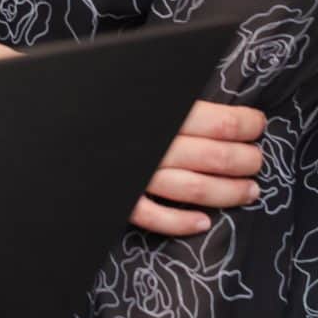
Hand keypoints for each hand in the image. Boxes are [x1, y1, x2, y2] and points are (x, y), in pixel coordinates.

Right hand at [131, 100, 264, 237]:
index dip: (247, 124)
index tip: (258, 124)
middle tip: (257, 160)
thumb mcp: (156, 95)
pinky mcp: (126, 199)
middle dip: (246, 160)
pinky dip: (181, 223)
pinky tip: (204, 223)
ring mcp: (142, 176)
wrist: (59, 128)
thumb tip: (221, 103)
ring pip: (195, 189)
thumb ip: (188, 102)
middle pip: (215, 158)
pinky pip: (155, 217)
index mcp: (167, 116)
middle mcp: (158, 148)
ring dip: (229, 192)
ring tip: (251, 191)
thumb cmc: (128, 108)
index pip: (221, 124)